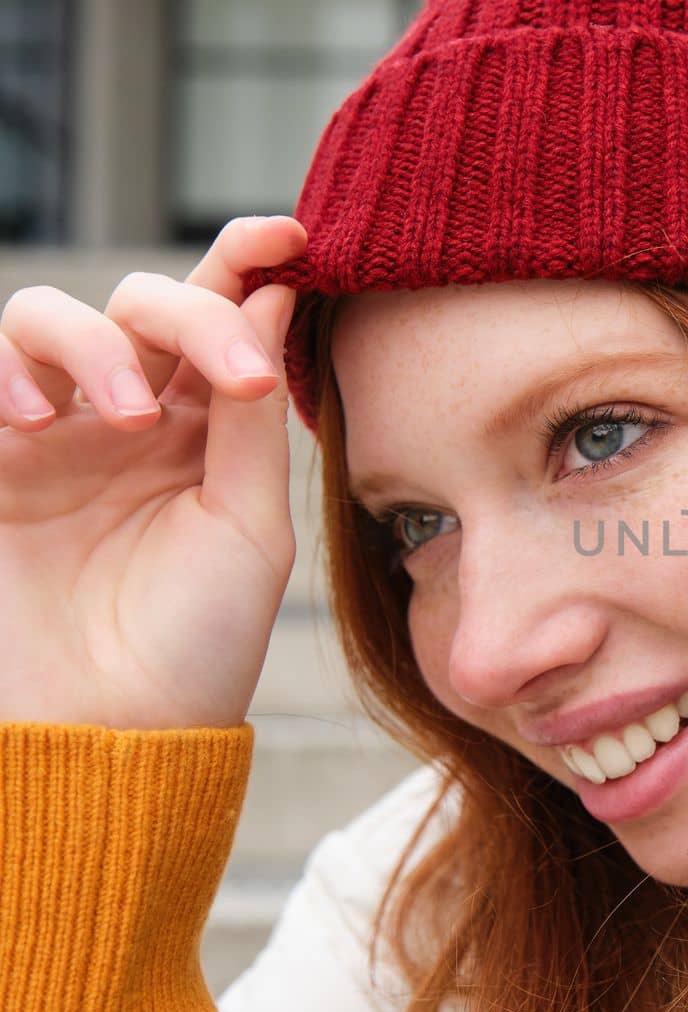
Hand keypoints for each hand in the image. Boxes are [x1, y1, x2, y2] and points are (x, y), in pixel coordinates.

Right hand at [0, 216, 307, 728]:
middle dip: (189, 311)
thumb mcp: (247, 527)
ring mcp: (49, 436)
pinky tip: (38, 420)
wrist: (107, 734)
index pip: (219, 319)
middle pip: (143, 301)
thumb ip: (249, 417)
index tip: (290, 233)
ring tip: (125, 418)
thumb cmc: (195, 643)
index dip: (245, 261)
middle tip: (233, 377)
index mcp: (204, 432)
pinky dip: (5, 371)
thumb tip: (276, 296)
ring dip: (96, 344)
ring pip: (48, 316)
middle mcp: (127, 420)